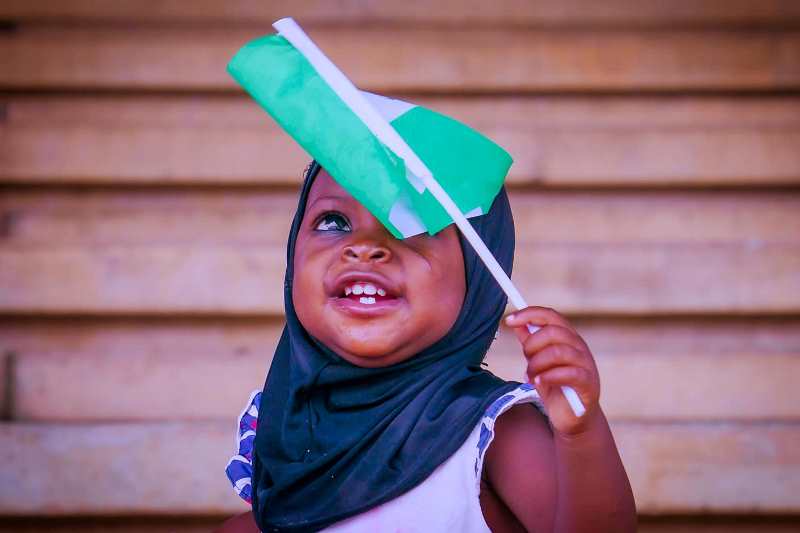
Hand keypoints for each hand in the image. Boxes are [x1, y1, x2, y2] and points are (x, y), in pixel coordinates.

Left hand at [505, 306, 600, 436]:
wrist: (572, 418)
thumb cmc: (555, 386)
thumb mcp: (538, 362)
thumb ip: (530, 342)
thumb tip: (517, 323)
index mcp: (568, 337)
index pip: (551, 315)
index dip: (529, 314)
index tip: (509, 320)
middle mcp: (579, 346)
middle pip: (553, 332)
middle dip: (531, 345)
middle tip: (525, 361)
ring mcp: (586, 364)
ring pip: (558, 352)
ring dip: (537, 364)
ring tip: (530, 377)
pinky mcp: (588, 383)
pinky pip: (568, 373)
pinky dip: (548, 377)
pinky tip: (538, 383)